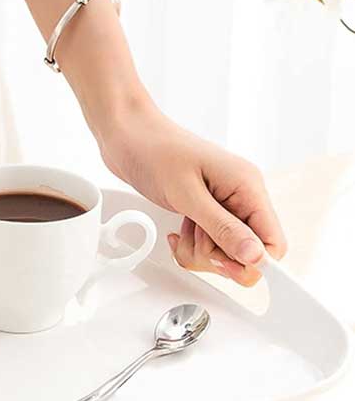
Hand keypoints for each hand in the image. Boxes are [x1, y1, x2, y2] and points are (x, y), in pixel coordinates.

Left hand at [98, 102, 286, 285]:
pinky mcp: (204, 209)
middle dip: (216, 255)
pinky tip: (177, 231)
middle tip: (193, 236)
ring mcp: (222, 203)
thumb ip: (222, 228)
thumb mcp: (187, 195)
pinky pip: (207, 243)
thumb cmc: (155, 151)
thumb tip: (255, 257)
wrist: (127, 135)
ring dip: (199, 250)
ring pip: (224, 251)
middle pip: (247, 252)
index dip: (252, 262)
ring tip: (182, 228)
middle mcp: (240, 195)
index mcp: (247, 186)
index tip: (224, 265)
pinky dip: (190, 245)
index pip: (273, 241)